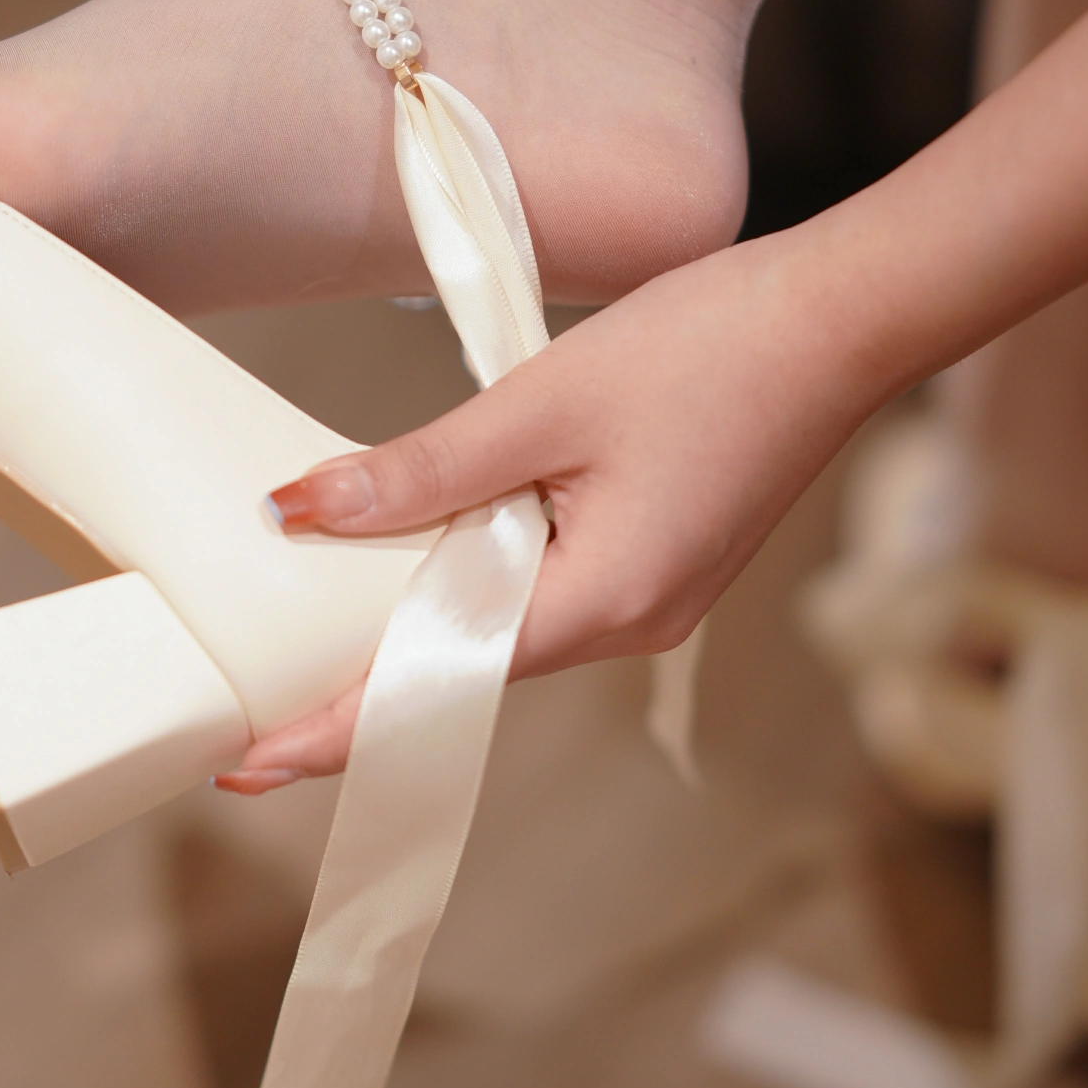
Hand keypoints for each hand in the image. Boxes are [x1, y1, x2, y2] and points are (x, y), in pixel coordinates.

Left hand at [214, 226, 892, 791]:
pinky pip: (544, 592)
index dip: (334, 730)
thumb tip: (301, 512)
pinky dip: (475, 584)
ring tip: (315, 631)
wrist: (841, 321)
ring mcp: (650, 598)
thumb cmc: (711, 349)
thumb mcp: (541, 402)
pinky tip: (420, 560)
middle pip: (465, 671)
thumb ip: (420, 471)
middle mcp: (629, 623)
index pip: (435, 686)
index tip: (246, 766)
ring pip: (503, 629)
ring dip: (417, 627)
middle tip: (254, 707)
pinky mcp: (658, 563)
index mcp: (601, 600)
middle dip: (361, 687)